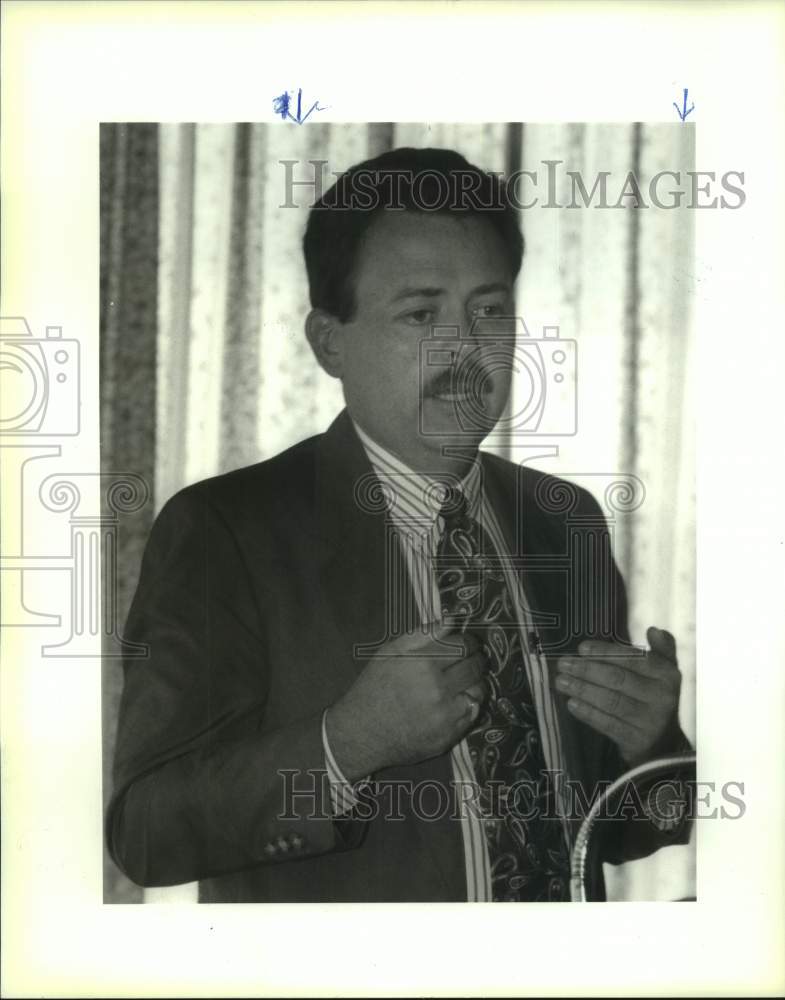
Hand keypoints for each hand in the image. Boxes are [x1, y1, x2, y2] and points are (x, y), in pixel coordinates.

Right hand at [326, 623, 487, 778]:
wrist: (362, 733)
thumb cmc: (374, 687)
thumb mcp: (390, 653)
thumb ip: (423, 634)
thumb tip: (451, 619)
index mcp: (423, 663)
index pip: (463, 645)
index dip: (469, 641)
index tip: (467, 642)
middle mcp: (438, 688)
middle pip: (475, 666)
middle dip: (477, 658)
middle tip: (471, 658)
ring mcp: (445, 714)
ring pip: (479, 689)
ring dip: (477, 680)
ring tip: (465, 680)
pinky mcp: (449, 735)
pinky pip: (474, 713)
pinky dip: (471, 703)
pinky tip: (458, 700)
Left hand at [555, 627, 681, 765]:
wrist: (664, 742)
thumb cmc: (655, 698)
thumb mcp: (664, 673)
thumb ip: (661, 649)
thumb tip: (653, 630)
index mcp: (668, 675)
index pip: (634, 659)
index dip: (606, 652)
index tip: (581, 648)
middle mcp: (663, 697)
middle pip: (618, 679)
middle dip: (587, 670)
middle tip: (563, 664)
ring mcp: (651, 721)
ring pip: (611, 701)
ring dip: (582, 690)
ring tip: (561, 681)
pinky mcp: (637, 741)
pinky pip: (608, 724)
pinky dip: (588, 713)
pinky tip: (571, 703)